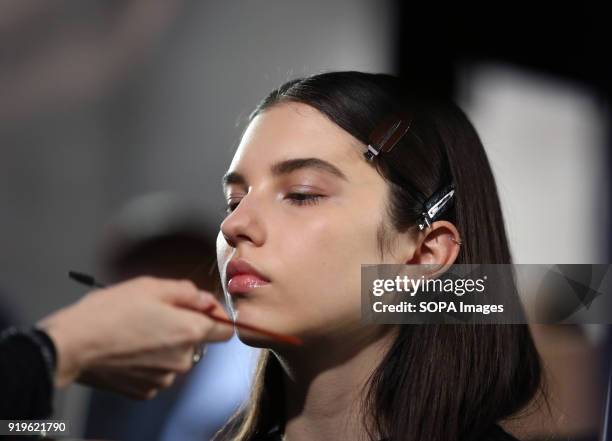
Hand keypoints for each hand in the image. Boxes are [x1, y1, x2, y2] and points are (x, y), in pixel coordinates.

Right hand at [38, 276, 232, 398]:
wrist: (72, 344)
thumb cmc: (110, 311)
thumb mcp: (153, 286)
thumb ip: (189, 293)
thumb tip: (208, 301)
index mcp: (190, 332)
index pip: (226, 330)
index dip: (216, 317)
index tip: (201, 309)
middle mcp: (183, 360)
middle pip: (197, 342)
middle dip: (183, 327)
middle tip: (155, 313)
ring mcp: (164, 379)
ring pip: (176, 358)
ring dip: (164, 345)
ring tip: (136, 330)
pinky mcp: (144, 391)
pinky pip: (157, 373)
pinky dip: (148, 362)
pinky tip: (128, 349)